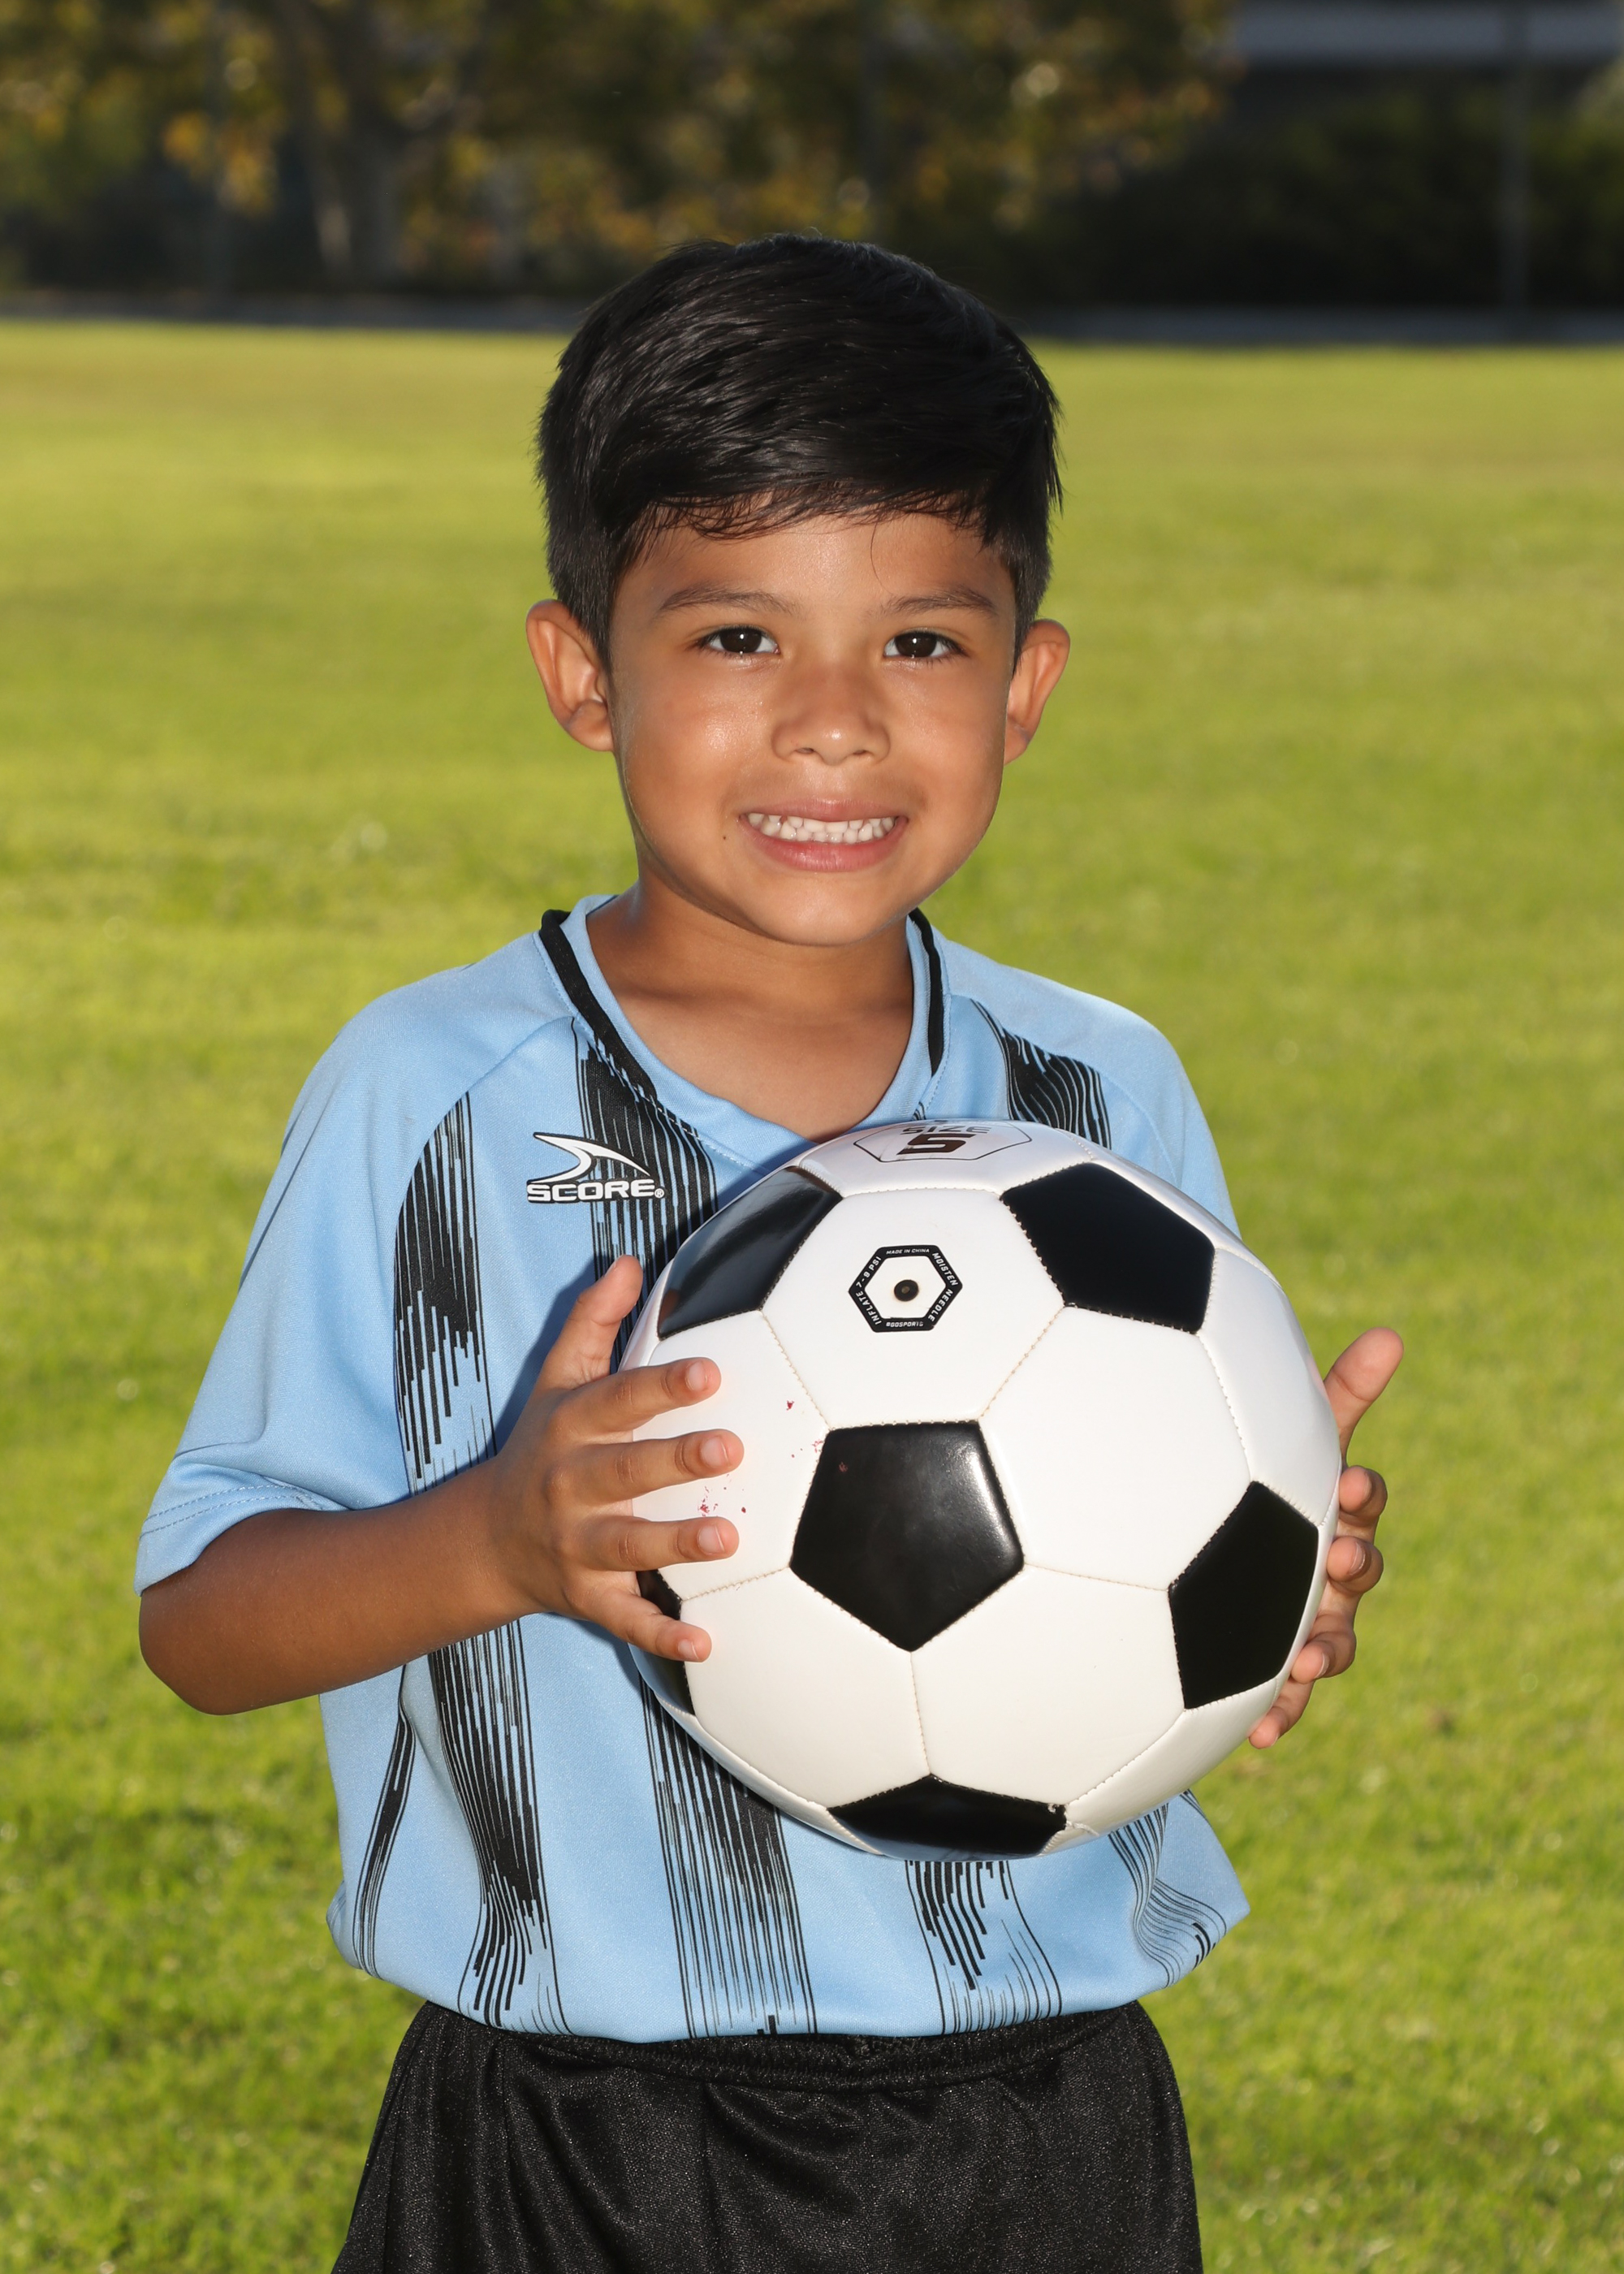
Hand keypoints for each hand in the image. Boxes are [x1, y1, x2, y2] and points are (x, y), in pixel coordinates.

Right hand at [482, 1255, 740, 1662]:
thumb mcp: (556, 1382)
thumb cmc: (543, 1447)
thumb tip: (628, 1261)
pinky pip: (625, 1620)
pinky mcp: (587, 1598)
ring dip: (676, 1546)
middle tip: (730, 1448)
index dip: (661, 1387)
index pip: (617, 1401)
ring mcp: (576, 1546)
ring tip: (727, 1538)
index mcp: (570, 1429)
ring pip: (628, 1546)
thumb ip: (592, 1322)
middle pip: (625, 1472)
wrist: (486, 1539)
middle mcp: (570, 1487)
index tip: (710, 1370)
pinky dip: (661, 1636)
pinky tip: (704, 1641)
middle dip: (676, 1462)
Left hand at [1247, 1325, 1401, 1747]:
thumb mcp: (1285, 1433)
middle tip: (1337, 1561)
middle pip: (1360, 1573)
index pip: (1363, 1497)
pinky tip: (1263, 1736)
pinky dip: (1281, 1711)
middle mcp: (1331, 1564)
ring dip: (1326, 1651)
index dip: (1361, 1493)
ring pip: (1334, 1640)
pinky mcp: (1277, 1661)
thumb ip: (1337, 1391)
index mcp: (1332, 1509)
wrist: (1204, 1550)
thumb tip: (1393, 1333)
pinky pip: (1286, 1694)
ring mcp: (1309, 1614)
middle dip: (1354, 1569)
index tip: (1344, 1483)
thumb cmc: (1254, 1474)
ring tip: (1304, 1661)